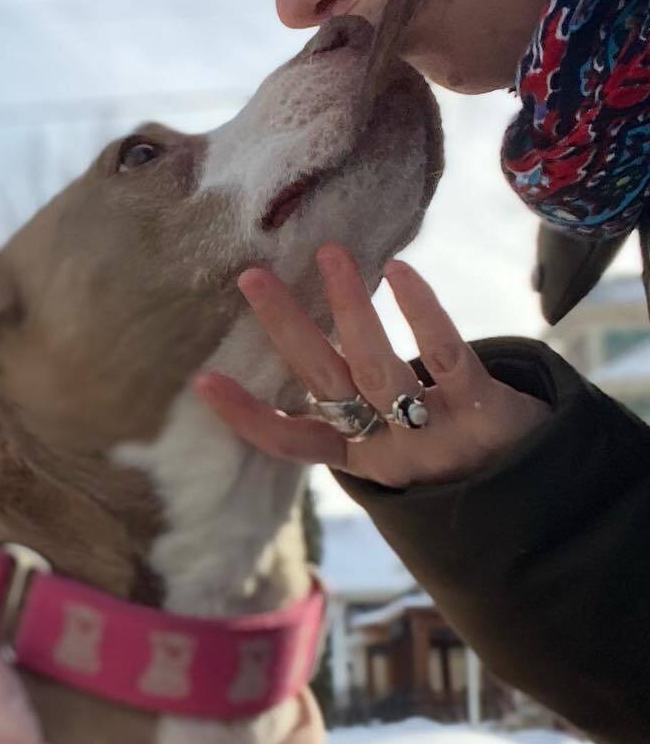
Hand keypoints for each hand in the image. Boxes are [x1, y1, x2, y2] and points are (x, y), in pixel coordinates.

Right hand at [195, 244, 550, 488]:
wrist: (540, 488)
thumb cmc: (449, 450)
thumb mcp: (396, 442)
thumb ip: (352, 405)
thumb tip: (296, 340)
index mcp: (359, 457)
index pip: (290, 442)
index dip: (246, 416)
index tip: (202, 380)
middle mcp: (388, 450)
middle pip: (326, 386)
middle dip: (287, 331)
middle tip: (252, 278)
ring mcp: (434, 431)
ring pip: (378, 369)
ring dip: (350, 308)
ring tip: (328, 255)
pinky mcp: (482, 409)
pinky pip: (446, 356)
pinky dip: (421, 312)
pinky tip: (398, 271)